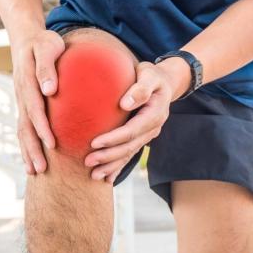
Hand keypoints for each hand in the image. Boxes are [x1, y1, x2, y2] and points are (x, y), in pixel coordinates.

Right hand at [10, 29, 64, 174]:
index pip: (35, 108)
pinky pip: (23, 128)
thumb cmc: (43, 42)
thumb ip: (47, 67)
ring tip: (34, 171)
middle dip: (33, 148)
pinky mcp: (23, 105)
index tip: (51, 143)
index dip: (42, 127)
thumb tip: (49, 90)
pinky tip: (31, 160)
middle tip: (41, 169)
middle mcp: (21, 95)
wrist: (26, 38)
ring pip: (22, 130)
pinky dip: (25, 145)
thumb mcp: (48, 47)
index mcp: (27, 82)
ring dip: (27, 151)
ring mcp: (20, 101)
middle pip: (25, 126)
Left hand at [85, 57, 190, 182]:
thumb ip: (140, 88)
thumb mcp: (149, 74)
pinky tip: (107, 178)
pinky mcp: (142, 138)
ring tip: (93, 175)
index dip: (113, 138)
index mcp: (154, 113)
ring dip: (111, 166)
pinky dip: (118, 167)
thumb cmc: (152, 75)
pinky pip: (130, 154)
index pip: (131, 130)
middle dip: (108, 157)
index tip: (94, 143)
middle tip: (87, 162)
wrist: (165, 82)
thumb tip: (125, 104)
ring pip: (129, 154)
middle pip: (129, 146)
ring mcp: (148, 135)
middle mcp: (153, 128)